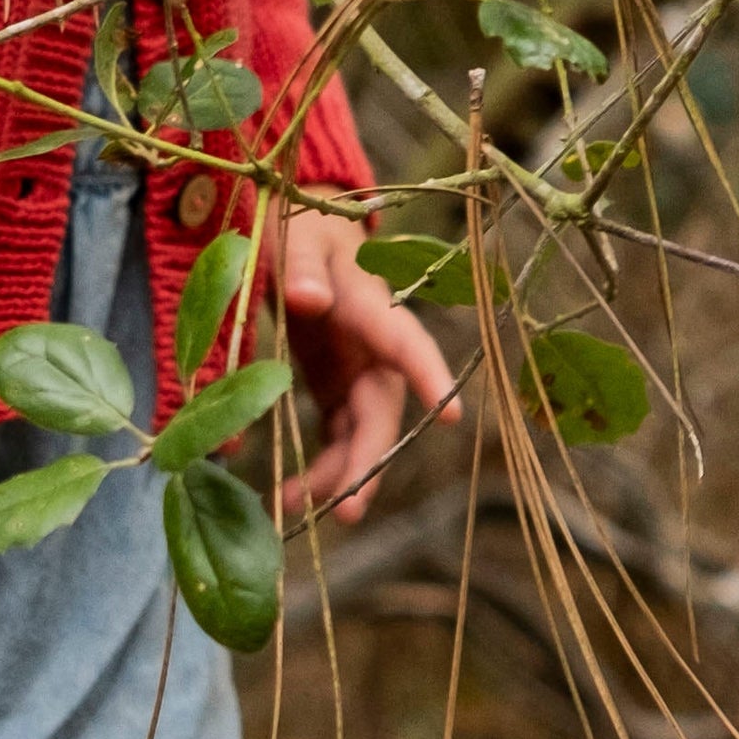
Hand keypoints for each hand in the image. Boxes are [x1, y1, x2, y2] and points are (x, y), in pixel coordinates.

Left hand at [277, 207, 451, 520]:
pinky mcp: (336, 388)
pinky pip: (336, 439)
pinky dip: (317, 470)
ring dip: (339, 477)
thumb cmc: (301, 227)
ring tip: (292, 506)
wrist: (300, 232)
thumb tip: (308, 298)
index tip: (453, 415)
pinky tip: (286, 495)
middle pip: (383, 412)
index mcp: (369, 305)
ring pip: (362, 436)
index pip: (405, 341)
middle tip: (349, 511)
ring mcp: (358, 372)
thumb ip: (301, 266)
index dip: (430, 376)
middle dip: (370, 462)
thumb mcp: (296, 237)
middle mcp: (374, 348)